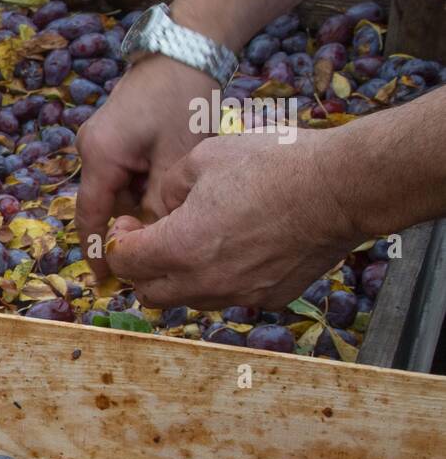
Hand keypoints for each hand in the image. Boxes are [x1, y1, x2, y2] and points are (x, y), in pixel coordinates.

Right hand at [77, 56, 219, 277]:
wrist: (187, 47)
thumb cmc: (183, 97)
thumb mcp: (177, 156)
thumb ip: (160, 201)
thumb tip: (153, 237)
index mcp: (100, 154)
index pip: (90, 215)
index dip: (98, 250)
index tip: (106, 281)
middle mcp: (91, 148)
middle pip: (104, 203)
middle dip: (127, 228)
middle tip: (154, 253)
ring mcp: (102, 140)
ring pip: (117, 190)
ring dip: (139, 206)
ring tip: (169, 221)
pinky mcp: (116, 134)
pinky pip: (124, 173)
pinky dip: (142, 188)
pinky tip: (167, 194)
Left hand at [103, 128, 359, 309]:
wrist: (340, 187)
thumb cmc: (272, 165)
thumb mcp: (203, 159)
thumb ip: (167, 189)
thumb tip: (161, 208)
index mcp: (180, 247)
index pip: (125, 262)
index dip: (119, 241)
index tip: (127, 224)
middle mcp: (205, 281)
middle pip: (149, 293)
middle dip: (141, 267)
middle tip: (149, 238)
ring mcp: (239, 294)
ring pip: (187, 299)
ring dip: (177, 277)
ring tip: (191, 242)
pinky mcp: (269, 298)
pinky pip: (227, 296)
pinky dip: (217, 279)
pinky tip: (232, 249)